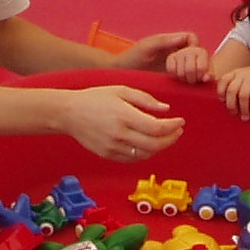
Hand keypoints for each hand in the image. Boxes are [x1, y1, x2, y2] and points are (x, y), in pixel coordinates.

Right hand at [59, 85, 184, 161]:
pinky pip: (133, 159)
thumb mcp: (120, 90)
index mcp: (124, 115)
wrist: (68, 113)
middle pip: (154, 145)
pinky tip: (149, 143)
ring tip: (165, 137)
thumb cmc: (95, 98)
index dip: (173, 126)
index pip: (157, 128)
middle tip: (177, 131)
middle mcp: (119, 134)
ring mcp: (113, 147)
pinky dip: (145, 153)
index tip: (180, 121)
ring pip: (145, 154)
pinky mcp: (108, 155)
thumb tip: (166, 109)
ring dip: (160, 147)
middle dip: (171, 139)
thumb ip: (145, 99)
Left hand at [112, 30, 201, 71]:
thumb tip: (183, 38)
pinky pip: (193, 77)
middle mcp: (178, 52)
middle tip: (187, 72)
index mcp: (172, 42)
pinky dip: (196, 80)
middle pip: (199, 53)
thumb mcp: (146, 47)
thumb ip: (163, 41)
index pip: (192, 38)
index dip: (194, 45)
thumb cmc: (132, 57)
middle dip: (198, 62)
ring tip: (187, 80)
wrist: (122, 75)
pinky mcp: (178, 79)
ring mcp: (179, 66)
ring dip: (197, 72)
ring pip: (199, 66)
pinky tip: (193, 85)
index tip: (187, 54)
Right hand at [164, 43, 213, 83]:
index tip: (201, 77)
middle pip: (190, 70)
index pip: (201, 68)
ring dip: (184, 79)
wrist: (192, 63)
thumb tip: (206, 79)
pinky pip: (171, 70)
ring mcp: (179, 53)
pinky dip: (175, 76)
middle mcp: (190, 50)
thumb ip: (210, 75)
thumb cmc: (202, 69)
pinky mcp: (170, 57)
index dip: (200, 77)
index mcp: (202, 52)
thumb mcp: (208, 71)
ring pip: (180, 72)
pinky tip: (179, 76)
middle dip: (192, 79)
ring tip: (187, 78)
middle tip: (193, 80)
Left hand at [216, 61, 249, 119]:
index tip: (223, 101)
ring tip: (245, 117)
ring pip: (243, 94)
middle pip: (232, 90)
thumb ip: (234, 85)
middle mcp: (242, 74)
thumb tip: (224, 102)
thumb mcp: (243, 78)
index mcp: (235, 73)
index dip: (221, 92)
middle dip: (231, 104)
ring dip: (243, 108)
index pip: (223, 81)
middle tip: (234, 113)